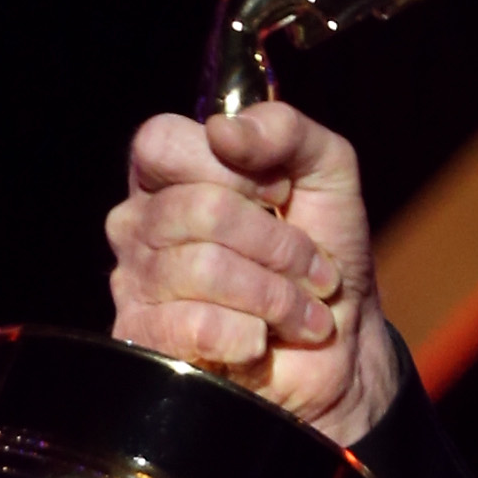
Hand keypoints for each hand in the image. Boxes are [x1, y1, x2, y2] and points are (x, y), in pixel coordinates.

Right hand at [107, 103, 401, 446]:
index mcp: (170, 177)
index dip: (235, 169)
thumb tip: (225, 130)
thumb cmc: (325, 253)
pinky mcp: (146, 340)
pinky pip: (198, 325)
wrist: (341, 347)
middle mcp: (140, 224)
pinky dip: (253, 334)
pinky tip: (263, 339)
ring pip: (204, 268)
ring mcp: (136, 283)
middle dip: (281, 244)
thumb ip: (286, 131)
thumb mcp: (328, 174)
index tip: (282, 195)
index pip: (162, 142)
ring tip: (302, 311)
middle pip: (199, 209)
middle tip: (314, 269)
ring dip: (279, 295)